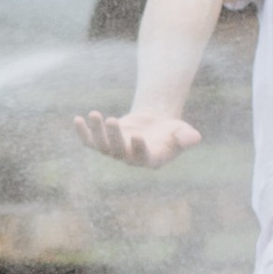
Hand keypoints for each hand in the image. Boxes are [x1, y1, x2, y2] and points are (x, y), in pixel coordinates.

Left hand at [72, 107, 202, 166]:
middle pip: (119, 150)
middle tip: (112, 119)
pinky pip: (89, 141)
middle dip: (114, 136)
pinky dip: (83, 132)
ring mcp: (115, 151)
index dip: (139, 148)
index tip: (137, 136)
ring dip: (97, 131)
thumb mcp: (182, 132)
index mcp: (150, 159)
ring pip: (102, 145)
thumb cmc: (171, 131)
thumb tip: (195, 137)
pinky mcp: (104, 142)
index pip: (142, 157)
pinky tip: (77, 119)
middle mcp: (130, 158)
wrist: (155, 126)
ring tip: (94, 114)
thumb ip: (186, 137)